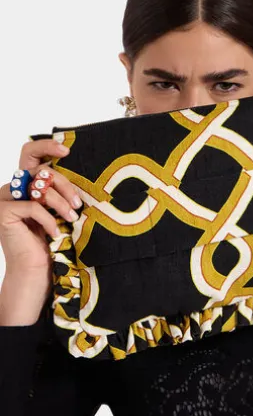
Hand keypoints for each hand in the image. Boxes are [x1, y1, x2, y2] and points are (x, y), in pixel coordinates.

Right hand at [0, 138, 82, 273]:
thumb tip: (81, 176)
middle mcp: (12, 187)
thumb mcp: (58, 210)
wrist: (35, 269)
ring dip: (60, 203)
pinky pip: (32, 207)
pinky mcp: (3, 212)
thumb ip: (59, 192)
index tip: (67, 150)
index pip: (30, 153)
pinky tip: (55, 232)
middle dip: (65, 186)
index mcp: (25, 183)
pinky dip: (48, 219)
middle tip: (78, 203)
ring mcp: (5, 198)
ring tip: (72, 217)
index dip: (47, 146)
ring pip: (39, 188)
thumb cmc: (50, 240)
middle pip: (41, 171)